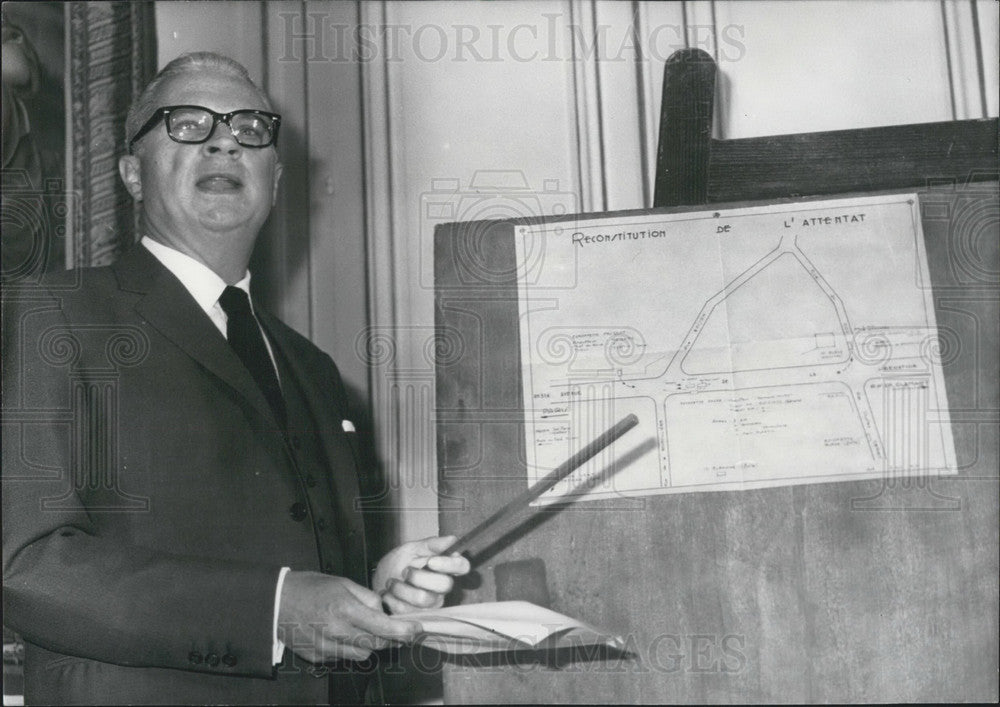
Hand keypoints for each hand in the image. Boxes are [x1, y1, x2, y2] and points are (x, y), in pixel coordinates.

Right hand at [277, 571, 419, 662]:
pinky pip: (343, 657)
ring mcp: (325, 647)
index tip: (416, 630)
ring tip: (364, 629)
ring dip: (369, 645)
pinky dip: (349, 648)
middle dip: (391, 639)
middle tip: (399, 631)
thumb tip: (384, 611)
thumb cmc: (309, 587)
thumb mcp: (342, 583)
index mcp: (344, 609)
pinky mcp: (317, 657)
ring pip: (362, 655)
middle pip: (376, 645)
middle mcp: (336, 631)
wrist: (275, 602)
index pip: (382, 628)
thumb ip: (367, 597)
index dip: (403, 631)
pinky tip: (342, 635)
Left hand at [373, 535, 470, 613]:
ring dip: (401, 588)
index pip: (462, 566)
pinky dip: (392, 599)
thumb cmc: (399, 563)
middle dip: (419, 576)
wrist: (379, 582)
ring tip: (392, 582)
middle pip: (445, 585)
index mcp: (445, 567)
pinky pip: (407, 610)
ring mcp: (432, 605)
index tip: (431, 562)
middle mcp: (443, 588)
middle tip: (405, 571)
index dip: (451, 565)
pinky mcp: (418, 618)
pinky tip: (389, 594)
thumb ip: (431, 544)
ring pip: (423, 599)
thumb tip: (451, 539)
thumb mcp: (412, 549)